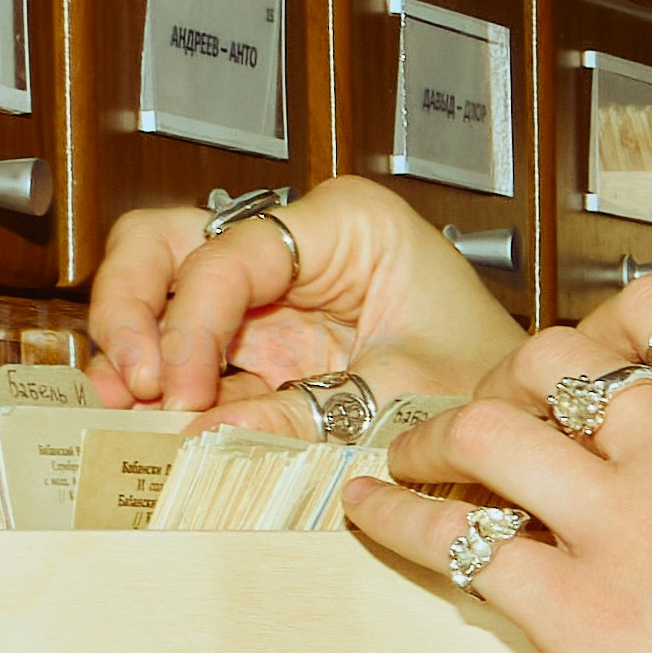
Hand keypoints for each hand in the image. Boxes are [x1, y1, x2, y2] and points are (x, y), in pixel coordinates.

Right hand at [84, 176, 527, 415]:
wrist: (528, 417)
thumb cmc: (489, 382)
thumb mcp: (401, 397)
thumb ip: (297, 413)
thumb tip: (197, 429)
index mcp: (346, 223)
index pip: (229, 254)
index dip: (188, 322)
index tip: (179, 388)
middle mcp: (297, 243)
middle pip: (167, 242)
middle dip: (131, 307)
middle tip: (129, 381)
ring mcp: (272, 289)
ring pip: (161, 285)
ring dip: (131, 341)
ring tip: (123, 403)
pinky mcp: (262, 339)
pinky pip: (188, 346)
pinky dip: (161, 376)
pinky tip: (146, 414)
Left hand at [379, 277, 651, 652]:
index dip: (623, 322)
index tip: (603, 348)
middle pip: (564, 363)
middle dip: (519, 379)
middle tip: (502, 410)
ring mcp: (622, 524)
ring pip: (492, 430)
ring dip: (440, 436)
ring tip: (414, 454)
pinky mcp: (570, 607)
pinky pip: (456, 539)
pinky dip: (399, 519)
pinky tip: (371, 513)